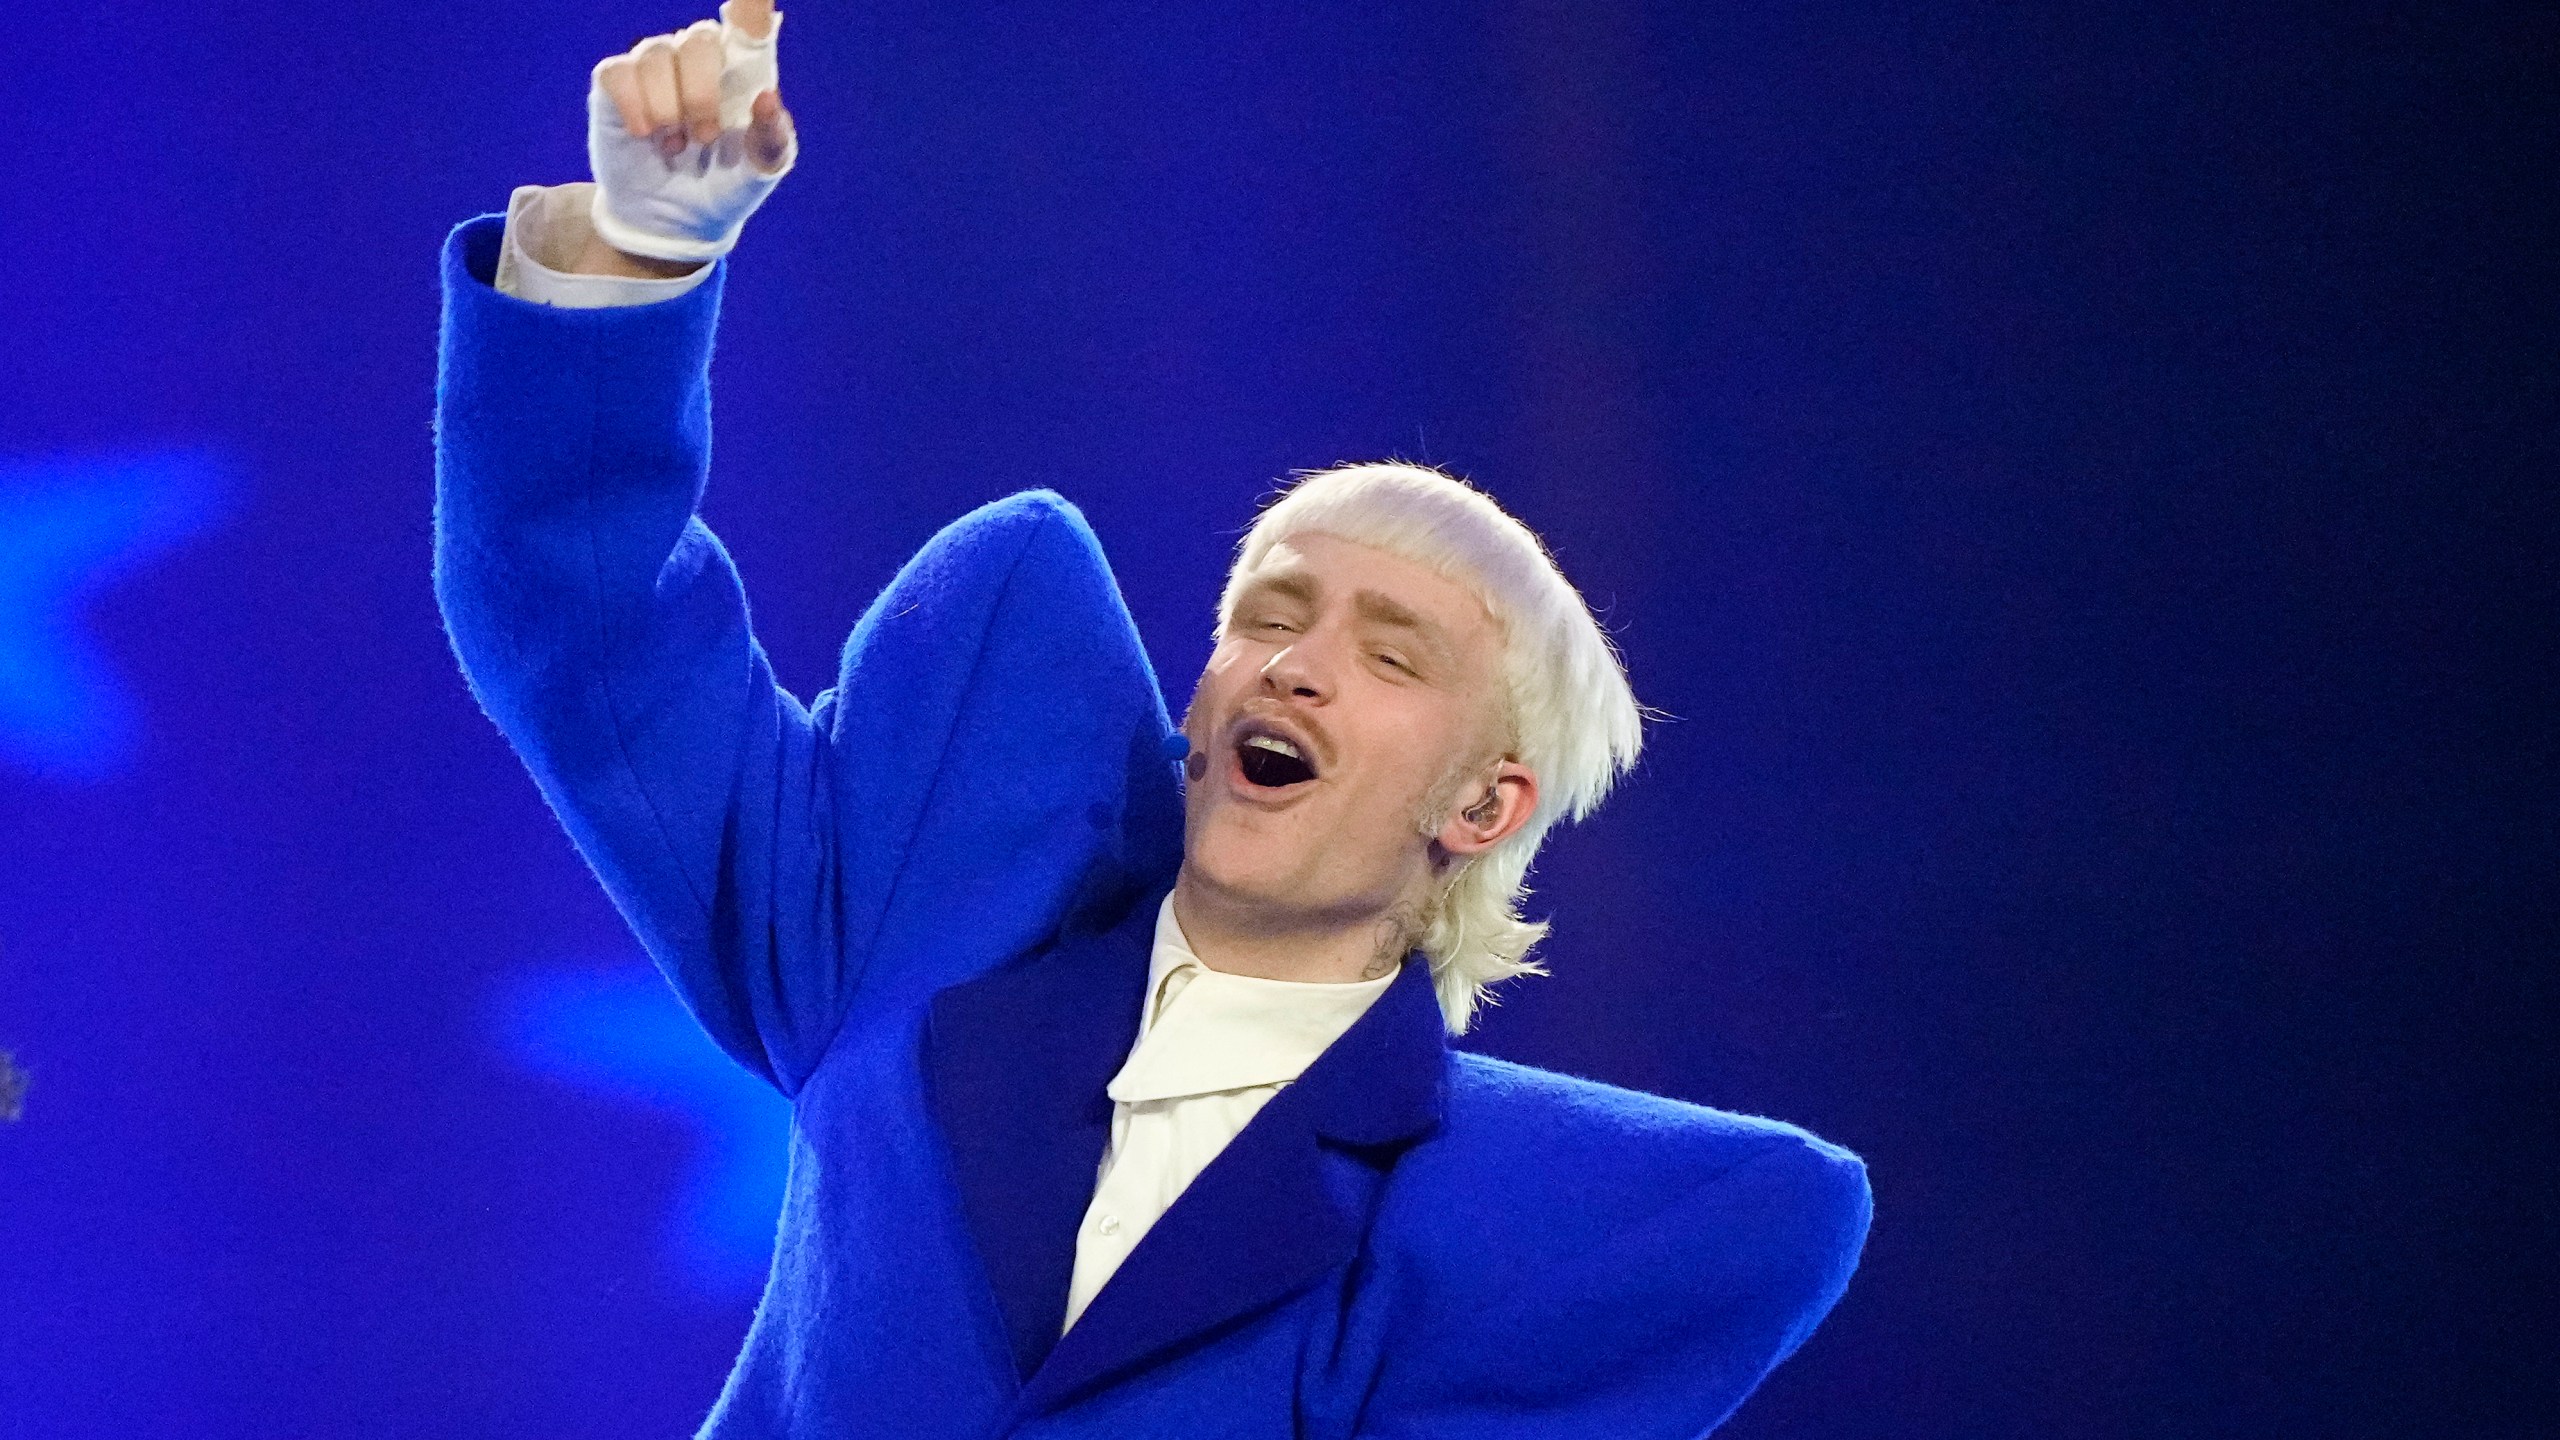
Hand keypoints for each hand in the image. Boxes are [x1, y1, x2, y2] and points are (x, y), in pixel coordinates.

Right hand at [586, 1, 797, 263]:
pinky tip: (644, 134)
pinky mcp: (618, 81)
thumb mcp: (759, 173)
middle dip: (701, 94)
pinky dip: (635, 107)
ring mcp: (657, 66)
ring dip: (667, 109)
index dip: (751, 2)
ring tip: (674, 146)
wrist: (674, 220)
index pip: (750, 21)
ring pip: (656, 55)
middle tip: (704, 138)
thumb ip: (772, 138)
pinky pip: (620, 72)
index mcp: (744, 71)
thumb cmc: (725, 186)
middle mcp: (700, 59)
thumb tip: (768, 98)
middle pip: (700, 40)